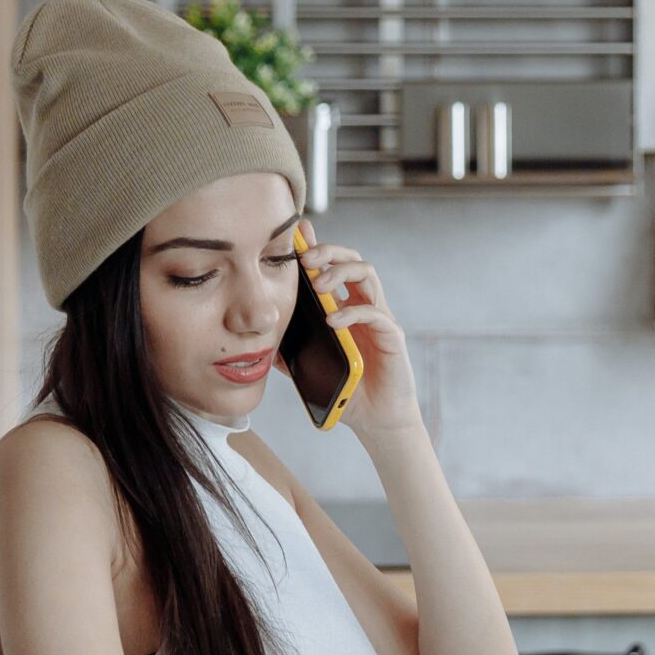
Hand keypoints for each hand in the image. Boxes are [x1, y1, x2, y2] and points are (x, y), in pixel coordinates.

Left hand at [287, 224, 420, 437]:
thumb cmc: (348, 391)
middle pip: (353, 260)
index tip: (299, 234)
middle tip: (305, 258)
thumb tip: (263, 342)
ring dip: (340, 273)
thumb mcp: (311, 368)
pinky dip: (352, 313)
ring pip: (368, 275)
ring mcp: (380, 319)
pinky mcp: (391, 337)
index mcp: (346, 308)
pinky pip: (375, 314)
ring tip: (318, 284)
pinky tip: (333, 321)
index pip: (333, 267)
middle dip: (329, 251)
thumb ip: (292, 351)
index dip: (318, 247)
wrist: (377, 420)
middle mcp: (364, 306)